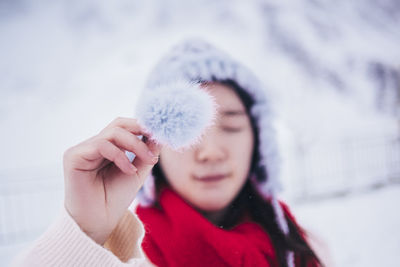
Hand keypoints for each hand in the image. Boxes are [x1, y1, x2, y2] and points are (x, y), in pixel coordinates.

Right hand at [63, 117, 159, 244]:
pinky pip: (102, 145)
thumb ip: (146, 152)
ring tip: (148, 159)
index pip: (125, 127)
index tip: (162, 133)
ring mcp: (83, 149)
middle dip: (140, 128)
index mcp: (108, 147)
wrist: (99, 222)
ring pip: (113, 132)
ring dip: (136, 144)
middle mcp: (94, 145)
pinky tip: (129, 170)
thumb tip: (158, 134)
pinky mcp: (74, 156)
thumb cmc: (115, 198)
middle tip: (156, 138)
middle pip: (119, 124)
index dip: (143, 126)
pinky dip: (120, 156)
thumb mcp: (137, 171)